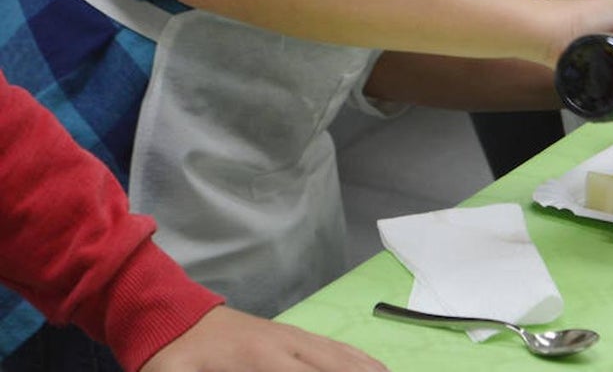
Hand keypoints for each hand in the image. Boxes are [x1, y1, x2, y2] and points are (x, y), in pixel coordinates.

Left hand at [141, 306, 387, 371]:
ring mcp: (291, 335)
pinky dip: (358, 358)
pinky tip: (374, 367)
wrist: (172, 313)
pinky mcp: (291, 333)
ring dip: (367, 369)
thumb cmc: (172, 355)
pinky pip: (333, 345)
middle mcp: (284, 344)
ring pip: (339, 355)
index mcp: (259, 358)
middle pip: (333, 366)